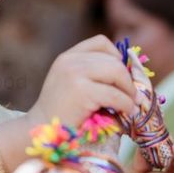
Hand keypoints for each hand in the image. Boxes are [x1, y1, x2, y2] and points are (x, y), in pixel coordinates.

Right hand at [29, 35, 145, 128]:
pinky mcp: (81, 91)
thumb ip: (91, 73)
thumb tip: (129, 73)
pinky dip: (126, 104)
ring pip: (117, 73)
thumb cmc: (59, 112)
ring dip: (129, 91)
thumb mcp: (71, 83)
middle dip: (128, 79)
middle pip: (113, 60)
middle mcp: (70, 61)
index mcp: (67, 56)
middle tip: (133, 95)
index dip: (117, 57)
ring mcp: (74, 74)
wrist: (41, 130)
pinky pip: (115, 94)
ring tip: (132, 104)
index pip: (101, 42)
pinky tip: (127, 111)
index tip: (122, 76)